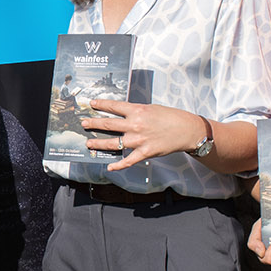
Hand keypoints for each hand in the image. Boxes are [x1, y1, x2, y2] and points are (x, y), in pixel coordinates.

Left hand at [83, 100, 206, 170]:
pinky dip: (118, 165)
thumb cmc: (171, 117)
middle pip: (108, 124)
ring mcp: (139, 139)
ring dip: (98, 143)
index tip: (90, 104)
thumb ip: (136, 112)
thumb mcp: (152, 108)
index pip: (114, 106)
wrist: (187, 130)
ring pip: (113, 143)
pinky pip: (128, 160)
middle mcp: (135, 124)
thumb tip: (123, 114)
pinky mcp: (145, 152)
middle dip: (93, 124)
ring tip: (88, 143)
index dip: (100, 104)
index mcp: (137, 110)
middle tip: (83, 124)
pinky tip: (109, 166)